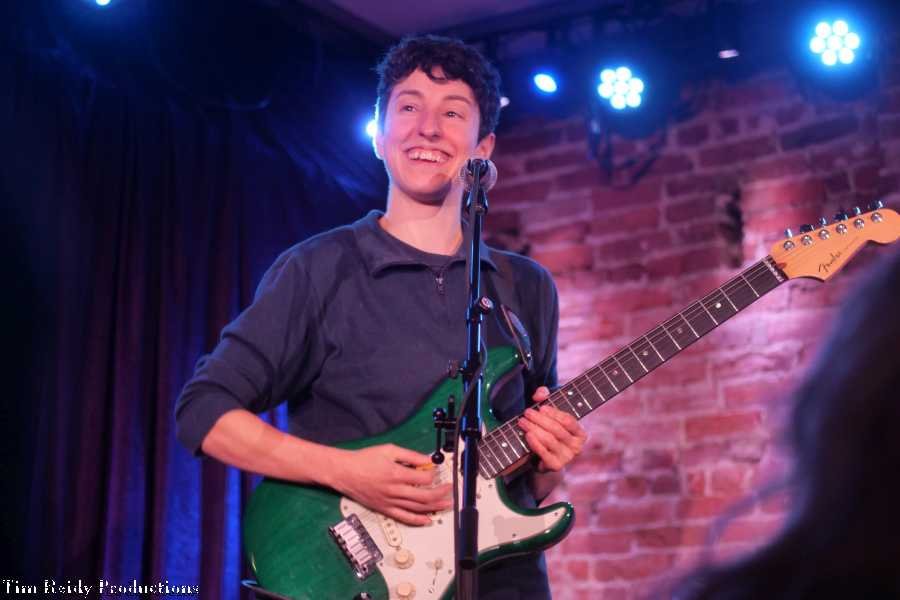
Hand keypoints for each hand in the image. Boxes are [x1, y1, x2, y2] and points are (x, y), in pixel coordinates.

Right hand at [327, 444, 451, 525]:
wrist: (344, 472)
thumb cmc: (364, 459)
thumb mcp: (389, 450)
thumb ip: (410, 455)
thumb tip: (427, 460)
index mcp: (396, 474)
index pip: (423, 479)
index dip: (433, 475)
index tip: (436, 470)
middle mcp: (394, 491)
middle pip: (424, 496)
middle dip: (441, 493)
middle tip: (450, 489)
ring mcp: (390, 502)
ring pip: (417, 508)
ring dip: (435, 507)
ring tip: (447, 504)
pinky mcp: (385, 509)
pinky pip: (404, 518)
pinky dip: (418, 520)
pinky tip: (428, 520)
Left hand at [518, 387, 587, 472]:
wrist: (545, 458)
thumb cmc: (549, 431)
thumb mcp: (549, 413)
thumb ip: (545, 397)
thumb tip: (540, 393)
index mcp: (580, 433)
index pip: (569, 421)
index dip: (555, 413)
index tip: (541, 407)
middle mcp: (577, 447)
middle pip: (557, 430)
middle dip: (540, 420)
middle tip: (527, 412)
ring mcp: (567, 458)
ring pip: (549, 440)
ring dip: (534, 429)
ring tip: (522, 421)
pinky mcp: (556, 466)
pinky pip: (544, 453)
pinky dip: (535, 443)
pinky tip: (527, 435)